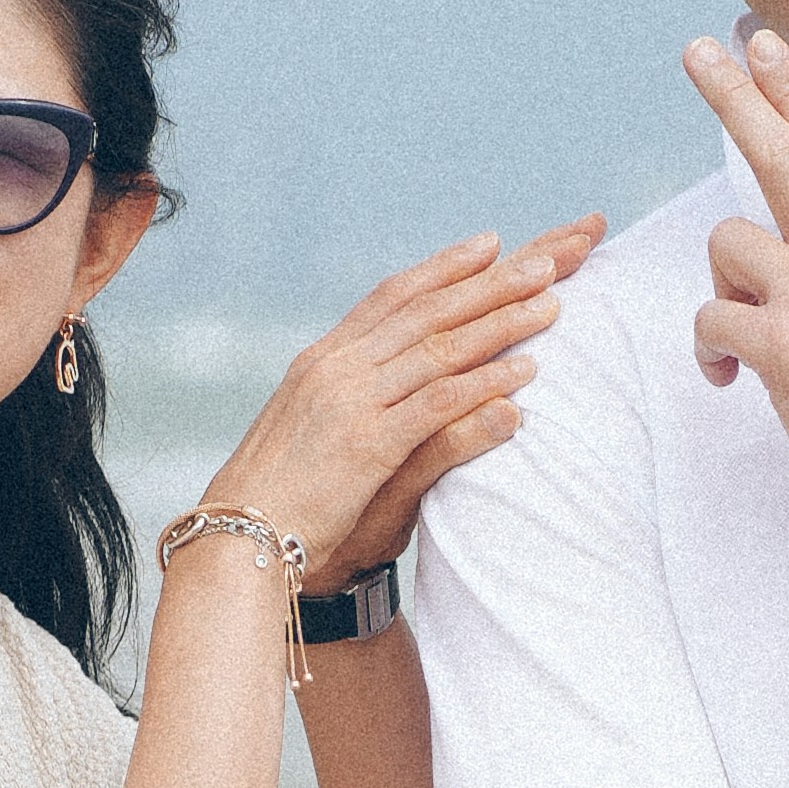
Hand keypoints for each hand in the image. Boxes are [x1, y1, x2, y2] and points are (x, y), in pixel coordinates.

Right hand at [211, 221, 594, 584]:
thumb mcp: (325, 437)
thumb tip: (410, 389)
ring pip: (438, 347)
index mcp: (324, 360)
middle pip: (427, 310)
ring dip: (500, 323)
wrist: (237, 543)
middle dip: (492, 281)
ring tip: (551, 305)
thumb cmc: (282, 500)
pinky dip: (483, 384)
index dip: (445, 267)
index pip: (393, 297)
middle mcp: (337, 367)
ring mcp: (350, 401)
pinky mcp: (365, 444)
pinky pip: (437, 404)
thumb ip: (367, 403)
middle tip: (548, 258)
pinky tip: (525, 373)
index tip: (492, 244)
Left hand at [679, 25, 788, 453]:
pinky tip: (729, 378)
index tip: (762, 43)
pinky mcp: (785, 341)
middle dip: (736, 96)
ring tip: (746, 333)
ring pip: (729, 243)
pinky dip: (708, 350)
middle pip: (782, 155)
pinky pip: (712, 319)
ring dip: (722, 284)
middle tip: (696, 50)